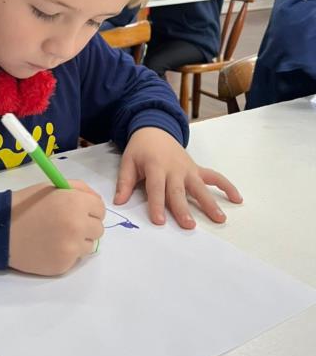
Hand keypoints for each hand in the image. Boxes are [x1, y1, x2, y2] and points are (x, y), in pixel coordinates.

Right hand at [9, 180, 104, 275]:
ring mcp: (72, 248)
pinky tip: (50, 246)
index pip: (100, 208)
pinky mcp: (64, 265)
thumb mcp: (52, 186)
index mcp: (76, 203)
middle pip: (98, 228)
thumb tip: (96, 200)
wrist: (1, 230)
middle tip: (66, 223)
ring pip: (90, 245)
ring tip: (57, 235)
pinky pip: (75, 258)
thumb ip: (78, 189)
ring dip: (79, 240)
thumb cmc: (26, 204)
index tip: (78, 210)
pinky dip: (67, 253)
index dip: (89, 208)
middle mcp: (78, 226)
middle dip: (86, 225)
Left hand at [115, 127, 241, 228]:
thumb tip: (118, 202)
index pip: (156, 188)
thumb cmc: (140, 149)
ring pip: (200, 187)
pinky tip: (237, 199)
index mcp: (155, 166)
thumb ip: (124, 182)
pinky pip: (214, 177)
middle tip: (189, 226)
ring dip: (210, 202)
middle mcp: (174, 169)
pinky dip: (227, 186)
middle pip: (178, 191)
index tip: (159, 222)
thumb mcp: (128, 162)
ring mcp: (188, 169)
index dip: (157, 204)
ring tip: (219, 218)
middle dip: (183, 208)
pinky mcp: (197, 169)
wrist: (155, 129)